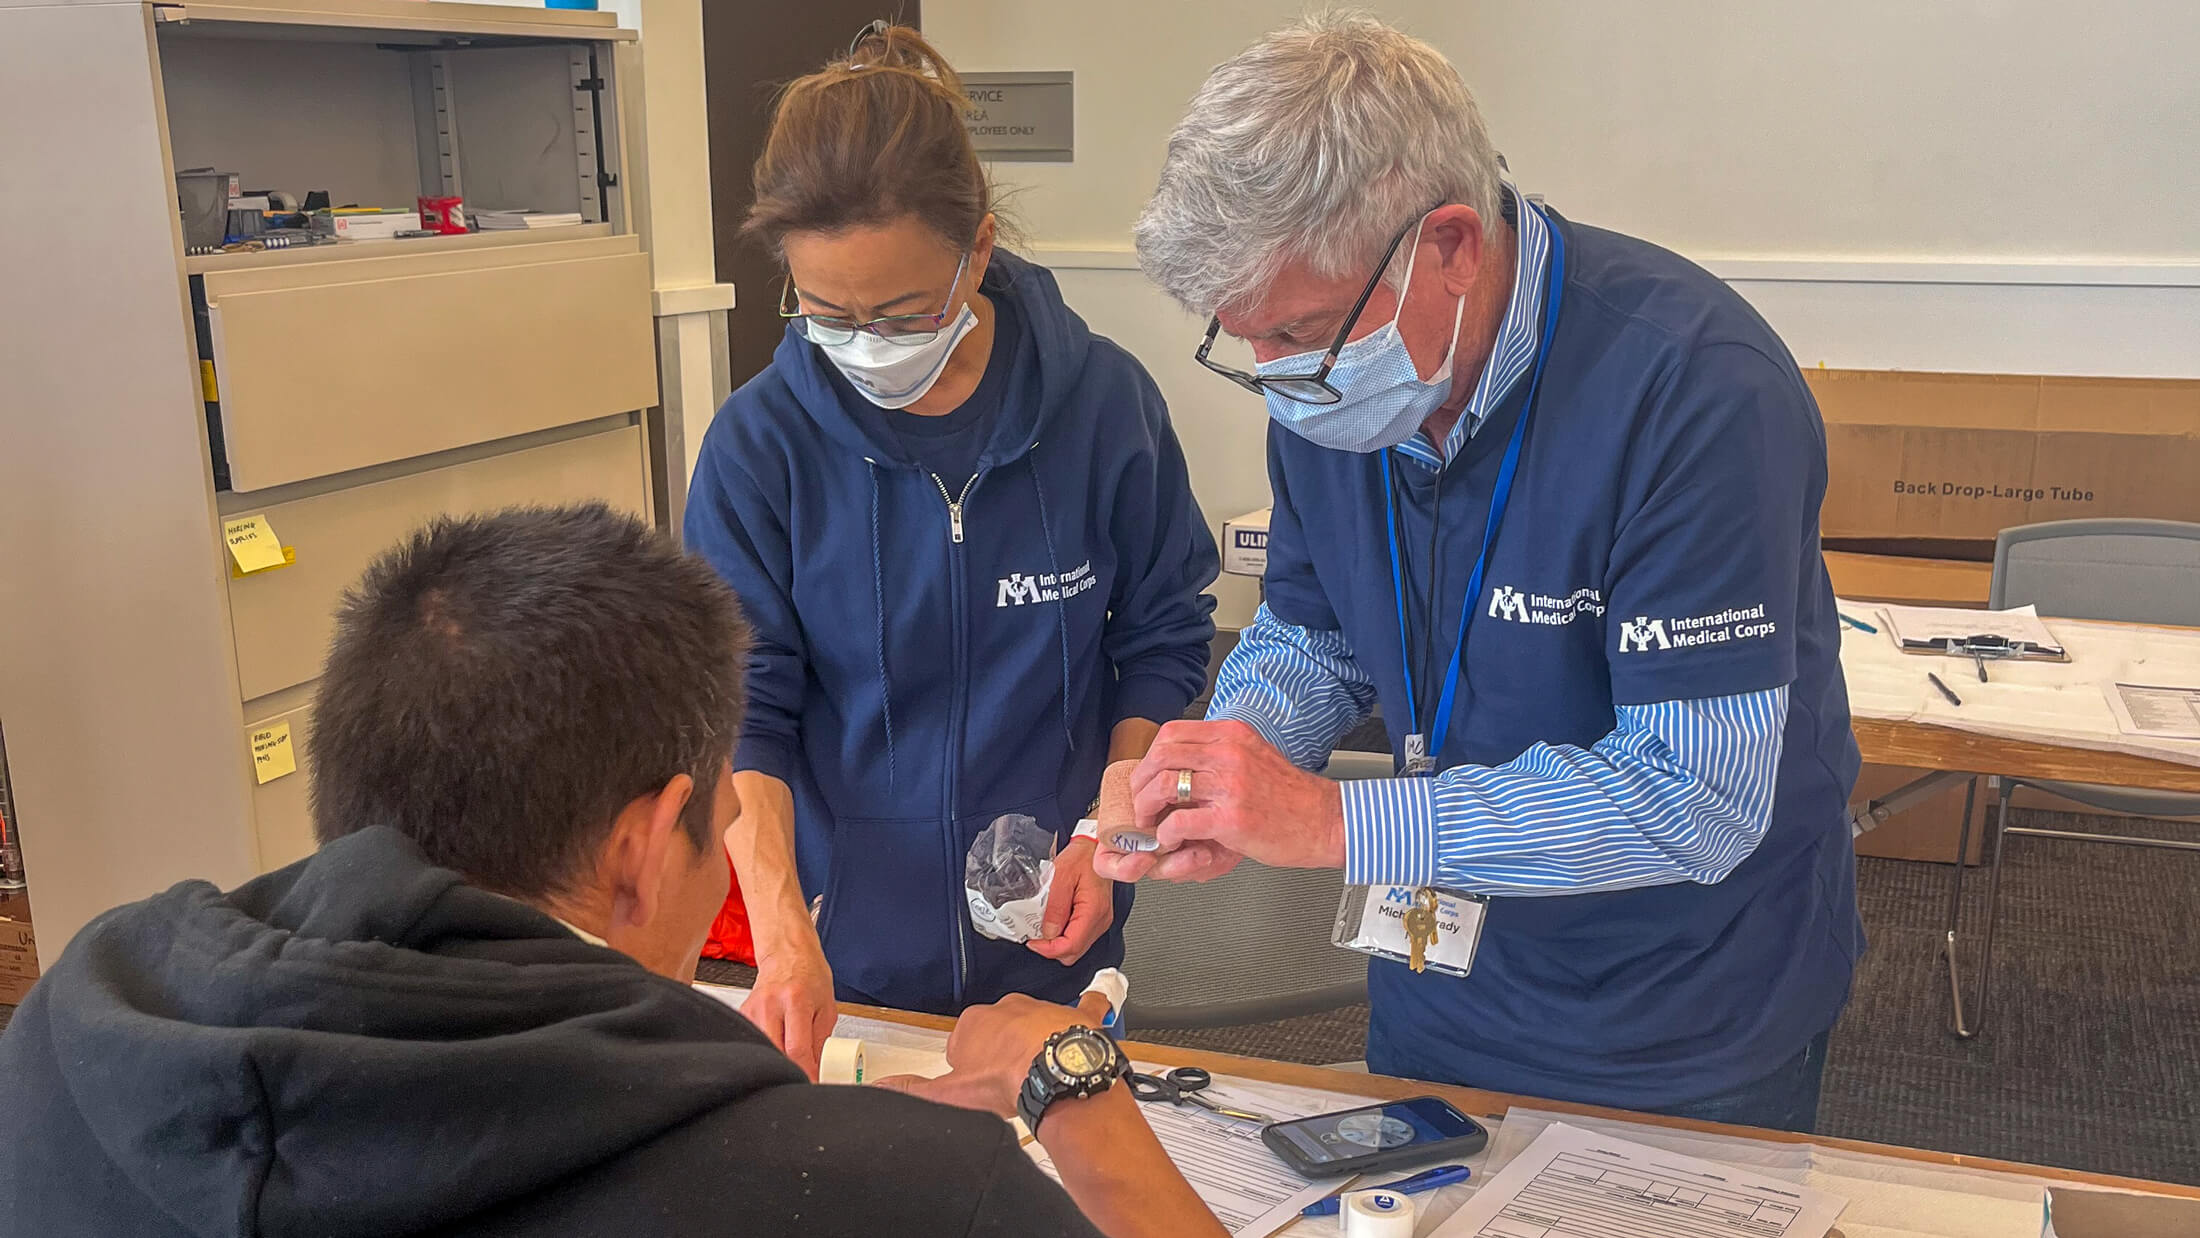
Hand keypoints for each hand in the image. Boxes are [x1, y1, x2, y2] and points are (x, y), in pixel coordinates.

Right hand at [741, 938, 837, 1080]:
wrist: (788, 954)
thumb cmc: (809, 976)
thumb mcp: (827, 1007)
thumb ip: (821, 1041)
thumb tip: (816, 1072)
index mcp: (796, 1000)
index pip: (797, 1049)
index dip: (805, 1073)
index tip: (812, 1083)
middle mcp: (770, 1004)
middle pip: (774, 1053)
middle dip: (789, 1070)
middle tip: (801, 1077)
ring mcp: (752, 1009)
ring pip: (761, 1050)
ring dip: (776, 1060)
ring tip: (790, 1060)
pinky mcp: (742, 1013)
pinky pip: (753, 1041)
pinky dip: (766, 1049)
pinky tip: (776, 1045)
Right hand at [875, 990, 1112, 1118]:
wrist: (1055, 1072)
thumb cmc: (1006, 1079)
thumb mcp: (951, 1093)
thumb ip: (914, 1090)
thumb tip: (881, 1088)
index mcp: (975, 1022)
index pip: (962, 1042)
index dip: (968, 1066)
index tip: (977, 1083)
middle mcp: (1008, 1007)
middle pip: (998, 1030)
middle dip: (1001, 1051)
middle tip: (1008, 1080)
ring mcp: (1045, 1008)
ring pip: (1036, 1022)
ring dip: (1036, 1041)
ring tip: (1040, 1071)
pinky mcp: (1078, 1015)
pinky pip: (1087, 1006)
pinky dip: (1090, 1009)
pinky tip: (1094, 1011)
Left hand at [1028, 838, 1113, 964]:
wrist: (1095, 847)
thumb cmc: (1083, 856)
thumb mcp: (1061, 876)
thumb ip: (1054, 907)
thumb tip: (1048, 933)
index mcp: (1094, 911)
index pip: (1070, 946)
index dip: (1048, 949)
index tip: (1032, 942)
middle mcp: (1100, 919)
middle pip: (1073, 952)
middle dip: (1051, 948)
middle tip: (1035, 935)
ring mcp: (1099, 920)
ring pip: (1076, 947)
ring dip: (1057, 942)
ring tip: (1044, 924)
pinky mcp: (1096, 918)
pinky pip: (1079, 936)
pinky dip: (1064, 934)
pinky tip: (1055, 920)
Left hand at [1098, 720, 1345, 883]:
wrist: (1326, 821)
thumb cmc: (1292, 797)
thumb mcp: (1255, 756)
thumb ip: (1221, 753)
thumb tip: (1184, 761)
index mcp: (1232, 735)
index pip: (1172, 733)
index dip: (1150, 757)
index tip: (1147, 776)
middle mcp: (1229, 754)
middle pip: (1161, 756)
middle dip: (1141, 782)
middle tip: (1141, 803)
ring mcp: (1230, 785)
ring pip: (1165, 785)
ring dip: (1147, 807)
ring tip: (1150, 823)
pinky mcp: (1231, 818)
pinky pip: (1181, 821)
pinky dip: (1167, 833)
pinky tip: (1171, 840)